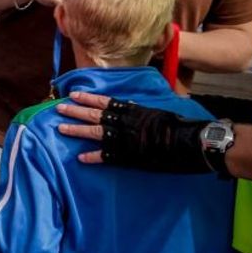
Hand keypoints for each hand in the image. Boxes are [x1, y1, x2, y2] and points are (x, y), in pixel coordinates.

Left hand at [56, 92, 211, 170]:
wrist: (192, 144)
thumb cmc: (179, 126)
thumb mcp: (158, 112)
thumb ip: (139, 110)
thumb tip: (128, 105)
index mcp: (133, 110)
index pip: (105, 101)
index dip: (88, 98)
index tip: (74, 94)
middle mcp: (125, 123)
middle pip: (94, 115)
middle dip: (75, 111)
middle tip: (58, 108)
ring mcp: (125, 140)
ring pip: (95, 133)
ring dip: (77, 131)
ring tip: (61, 128)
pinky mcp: (130, 157)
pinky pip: (107, 157)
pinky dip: (93, 158)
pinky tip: (80, 158)